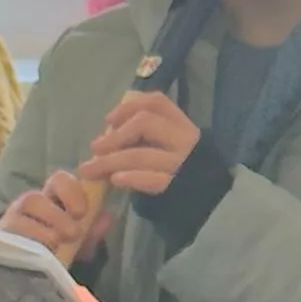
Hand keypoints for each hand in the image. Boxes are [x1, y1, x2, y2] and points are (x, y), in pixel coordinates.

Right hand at [0, 169, 102, 259]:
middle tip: (73, 233)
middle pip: (35, 196)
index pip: (60, 179)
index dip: (72, 190)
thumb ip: (92, 232)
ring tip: (57, 244)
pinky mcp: (0, 236)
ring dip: (45, 227)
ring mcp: (10, 220)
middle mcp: (28, 205)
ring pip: (22, 210)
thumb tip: (107, 217)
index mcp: (51, 199)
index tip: (82, 212)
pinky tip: (41, 253)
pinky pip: (11, 231)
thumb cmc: (57, 253)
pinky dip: (30, 239)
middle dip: (57, 214)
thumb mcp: (79, 244)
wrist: (30, 279)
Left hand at [79, 90, 204, 202]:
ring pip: (141, 155)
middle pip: (145, 123)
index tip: (108, 120)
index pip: (156, 102)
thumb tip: (107, 137)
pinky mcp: (179, 187)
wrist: (210, 199)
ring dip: (110, 161)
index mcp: (181, 124)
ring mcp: (182, 163)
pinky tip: (116, 180)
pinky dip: (131, 178)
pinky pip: (152, 180)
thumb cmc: (182, 169)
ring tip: (90, 170)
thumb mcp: (168, 146)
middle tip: (95, 148)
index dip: (128, 107)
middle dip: (114, 136)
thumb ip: (145, 138)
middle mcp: (184, 139)